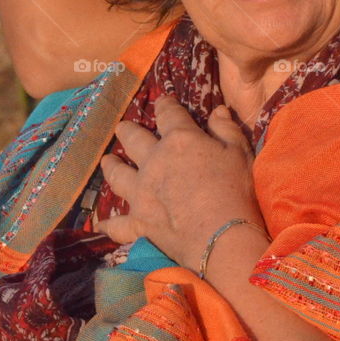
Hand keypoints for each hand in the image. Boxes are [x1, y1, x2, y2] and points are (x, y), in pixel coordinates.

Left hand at [96, 97, 264, 270]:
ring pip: (118, 175)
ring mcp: (142, 193)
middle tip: (123, 127)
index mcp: (179, 140)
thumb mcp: (238, 153)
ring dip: (111, 166)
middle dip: (128, 131)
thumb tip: (217, 109)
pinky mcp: (139, 223)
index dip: (165, 105)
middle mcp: (153, 162)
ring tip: (106, 160)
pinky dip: (109, 223)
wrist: (222, 238)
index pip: (168, 114)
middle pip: (134, 140)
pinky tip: (101, 223)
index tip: (163, 102)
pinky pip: (118, 224)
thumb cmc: (236, 191)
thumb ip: (225, 129)